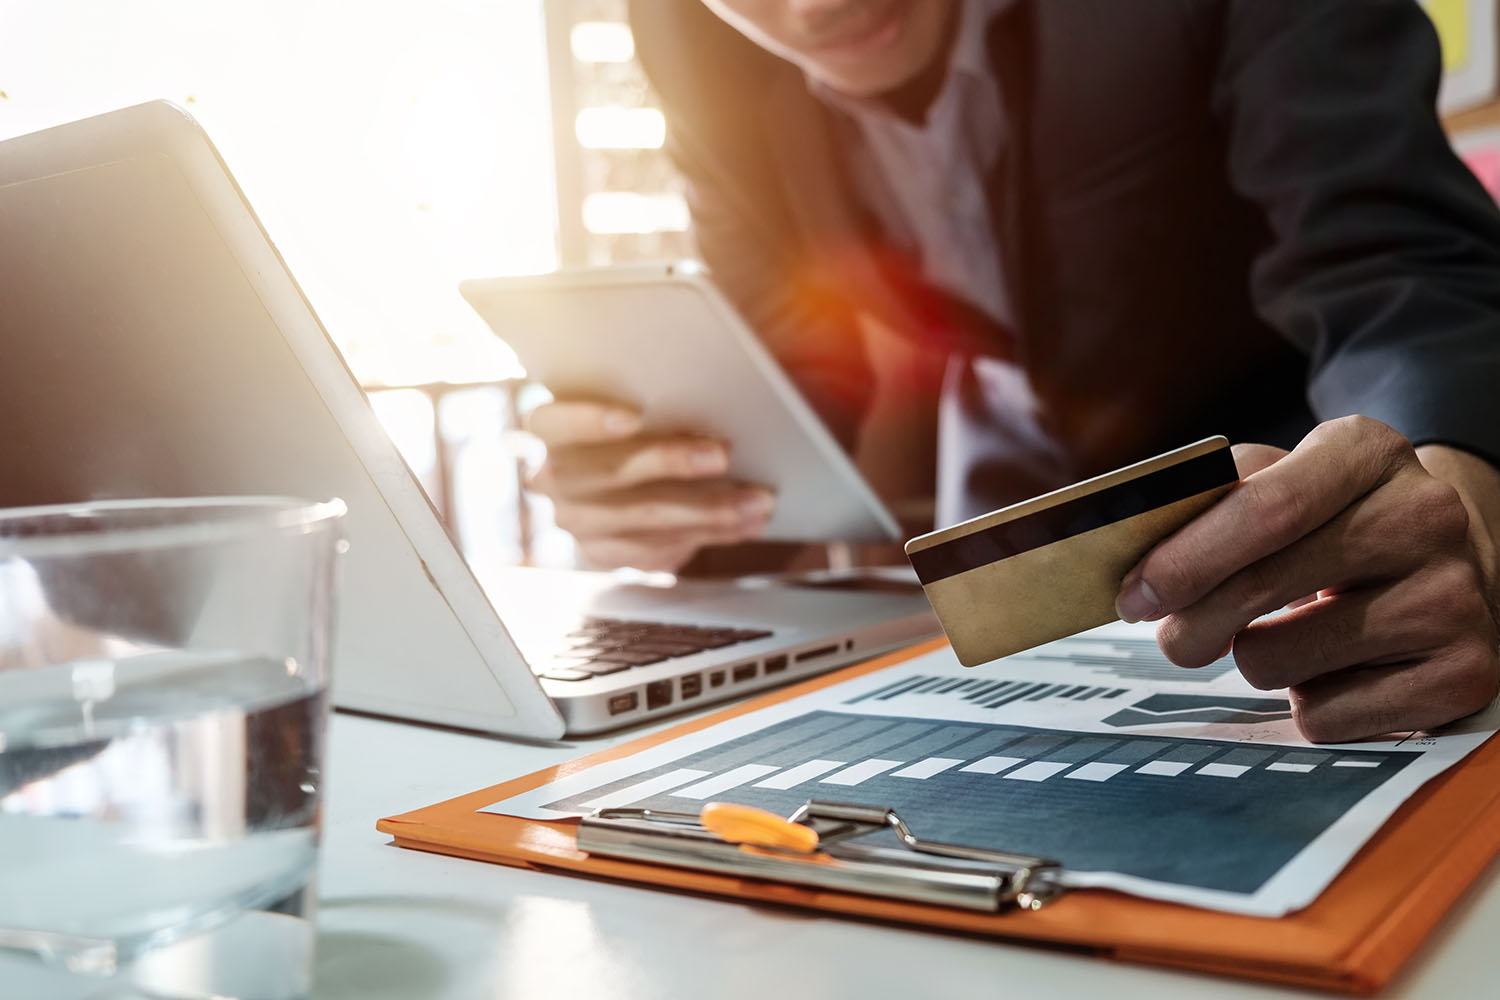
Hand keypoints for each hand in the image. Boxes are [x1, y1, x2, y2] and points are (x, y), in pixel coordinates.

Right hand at [525, 398, 775, 572]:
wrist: (609, 481)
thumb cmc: (629, 429)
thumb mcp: (628, 406)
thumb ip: (652, 407)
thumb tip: (710, 402)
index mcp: (549, 431)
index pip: (553, 423)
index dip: (590, 421)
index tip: (634, 417)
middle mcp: (552, 480)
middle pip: (612, 474)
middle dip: (673, 464)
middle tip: (723, 455)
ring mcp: (576, 523)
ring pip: (644, 520)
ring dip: (708, 512)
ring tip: (756, 502)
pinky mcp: (604, 555)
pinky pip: (656, 551)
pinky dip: (705, 537)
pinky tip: (742, 526)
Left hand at [1115, 416, 1499, 742]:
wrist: (1453, 563)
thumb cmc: (1336, 525)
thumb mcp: (1288, 481)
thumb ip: (1214, 502)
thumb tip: (1136, 559)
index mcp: (1368, 452)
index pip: (1264, 506)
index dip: (1185, 557)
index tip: (1134, 594)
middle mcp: (1425, 517)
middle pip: (1260, 585)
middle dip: (1187, 622)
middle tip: (1170, 637)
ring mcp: (1454, 599)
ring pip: (1278, 659)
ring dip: (1253, 659)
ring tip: (1283, 637)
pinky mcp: (1466, 677)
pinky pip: (1324, 716)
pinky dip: (1306, 702)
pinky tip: (1333, 669)